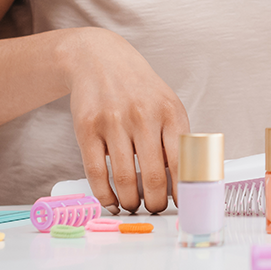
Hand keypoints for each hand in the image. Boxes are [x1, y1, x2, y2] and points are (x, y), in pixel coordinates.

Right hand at [62, 28, 190, 214]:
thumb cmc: (139, 88)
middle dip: (155, 202)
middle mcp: (143, 115)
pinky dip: (105, 195)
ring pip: (124, 178)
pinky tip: (111, 202)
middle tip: (155, 210)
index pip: (181, 161)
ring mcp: (114, 122)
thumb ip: (175, 138)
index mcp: (170, 112)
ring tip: (134, 207)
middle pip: (152, 176)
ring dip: (131, 202)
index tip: (182, 206)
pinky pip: (96, 173)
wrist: (100, 59)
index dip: (182, 190)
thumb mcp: (166, 104)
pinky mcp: (87, 128)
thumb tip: (183, 181)